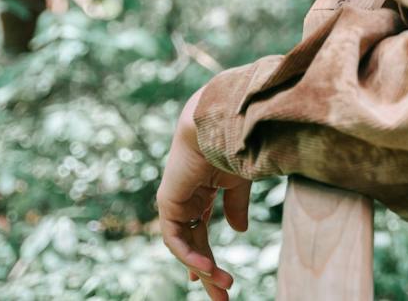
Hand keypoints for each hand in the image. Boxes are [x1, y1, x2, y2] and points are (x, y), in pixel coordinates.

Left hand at [157, 89, 251, 300]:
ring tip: (223, 287)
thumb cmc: (232, 145)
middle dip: (209, 271)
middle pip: (195, 243)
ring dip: (204, 268)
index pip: (200, 229)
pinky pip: (175, 239)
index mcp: (202, 191)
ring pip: (185, 246)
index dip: (206, 254)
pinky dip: (189, 256)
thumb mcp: (238, 183)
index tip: (214, 277)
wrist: (218, 124)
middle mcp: (186, 198)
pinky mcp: (168, 203)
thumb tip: (239, 232)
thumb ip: (236, 207)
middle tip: (222, 296)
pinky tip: (205, 270)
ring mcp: (175, 202)